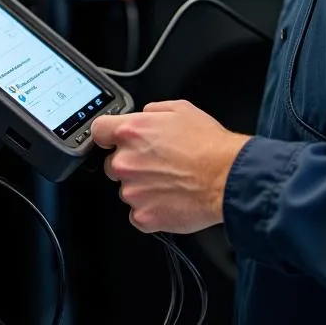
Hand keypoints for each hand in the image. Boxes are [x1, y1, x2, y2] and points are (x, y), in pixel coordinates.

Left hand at [92, 100, 250, 233]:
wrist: (227, 177)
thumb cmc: (208, 144)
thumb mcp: (181, 109)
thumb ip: (153, 110)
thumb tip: (145, 115)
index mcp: (131, 132)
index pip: (98, 130)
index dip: (107, 134)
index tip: (112, 140)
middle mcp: (126, 162)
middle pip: (113, 163)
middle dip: (131, 162)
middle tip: (157, 163)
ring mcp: (132, 192)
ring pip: (127, 189)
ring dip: (142, 186)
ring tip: (170, 181)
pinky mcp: (142, 217)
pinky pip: (138, 212)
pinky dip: (151, 208)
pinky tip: (170, 198)